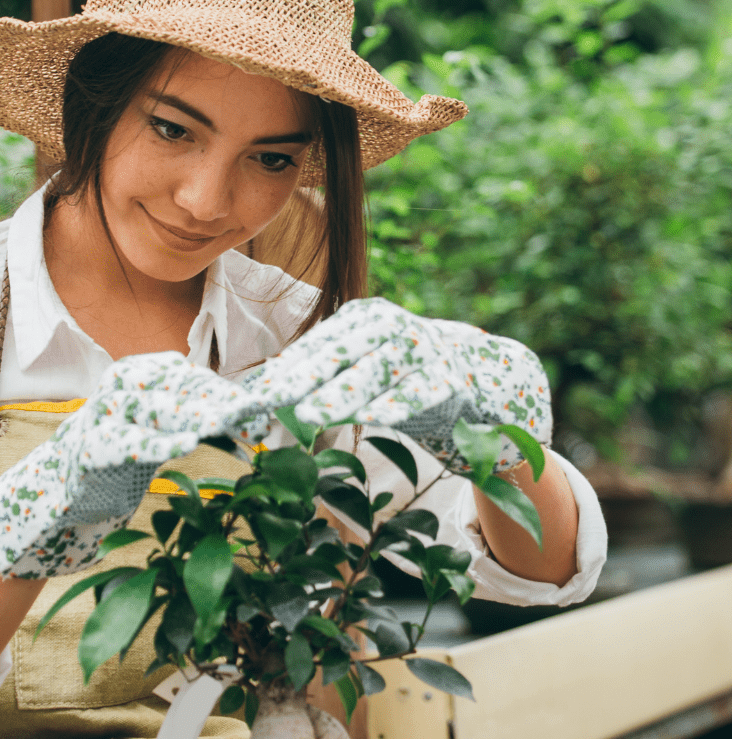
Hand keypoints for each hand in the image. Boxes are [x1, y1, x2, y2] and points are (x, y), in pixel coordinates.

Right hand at [0, 353, 268, 578]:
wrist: (63, 487)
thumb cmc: (122, 453)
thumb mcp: (163, 429)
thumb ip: (200, 417)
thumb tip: (257, 418)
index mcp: (141, 373)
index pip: (194, 377)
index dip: (228, 394)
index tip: (261, 413)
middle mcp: (123, 386)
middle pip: (180, 389)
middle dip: (220, 403)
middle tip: (257, 417)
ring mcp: (103, 414)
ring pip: (156, 409)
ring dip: (193, 414)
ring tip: (226, 421)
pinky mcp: (89, 447)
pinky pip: (126, 443)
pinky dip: (154, 442)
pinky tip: (182, 446)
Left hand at [242, 299, 550, 473]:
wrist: (484, 379)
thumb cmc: (406, 377)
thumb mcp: (363, 371)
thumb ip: (322, 379)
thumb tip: (263, 392)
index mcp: (363, 320)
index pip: (316, 347)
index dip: (284, 371)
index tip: (254, 395)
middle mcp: (391, 327)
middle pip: (340, 355)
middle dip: (303, 379)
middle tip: (270, 401)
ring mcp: (424, 349)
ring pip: (376, 372)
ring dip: (342, 394)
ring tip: (310, 414)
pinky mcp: (453, 377)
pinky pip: (421, 392)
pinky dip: (398, 404)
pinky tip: (375, 418)